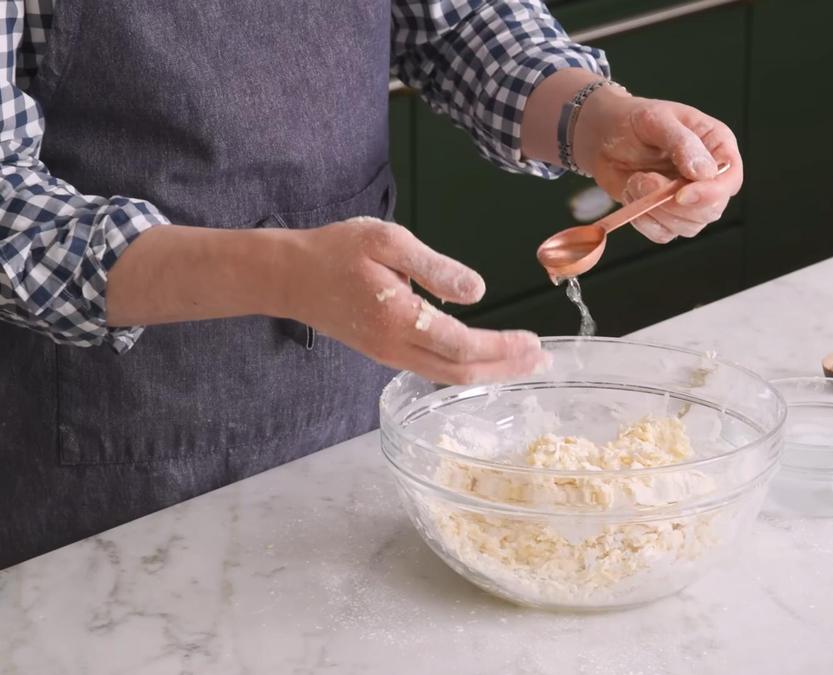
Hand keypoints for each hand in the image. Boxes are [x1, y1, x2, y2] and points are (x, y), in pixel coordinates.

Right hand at [280, 217, 547, 383]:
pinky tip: (487, 359)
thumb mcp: (387, 241)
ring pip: (448, 376)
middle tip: (543, 361)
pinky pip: (434, 369)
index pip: (461, 345)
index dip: (501, 348)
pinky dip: (467, 368)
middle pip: (461, 371)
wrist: (290, 276)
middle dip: (506, 368)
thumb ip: (434, 266)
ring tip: (525, 363)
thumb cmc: (336, 251)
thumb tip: (476, 290)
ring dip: (490, 372)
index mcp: (400, 318)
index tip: (533, 342)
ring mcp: (390, 355)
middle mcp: (396, 346)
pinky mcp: (387, 353)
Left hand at [572, 89, 742, 242]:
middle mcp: (709, 177)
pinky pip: (663, 233)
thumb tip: (705, 172)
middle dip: (675, 205)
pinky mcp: (668, 216)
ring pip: (688, 226)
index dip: (711, 193)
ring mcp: (690, 200)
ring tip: (636, 180)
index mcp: (717, 146)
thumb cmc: (633, 121)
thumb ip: (682, 142)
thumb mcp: (655, 119)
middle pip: (712, 210)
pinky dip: (643, 219)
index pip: (730, 178)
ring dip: (655, 209)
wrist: (603, 136)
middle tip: (646, 179)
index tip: (681, 194)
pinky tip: (633, 193)